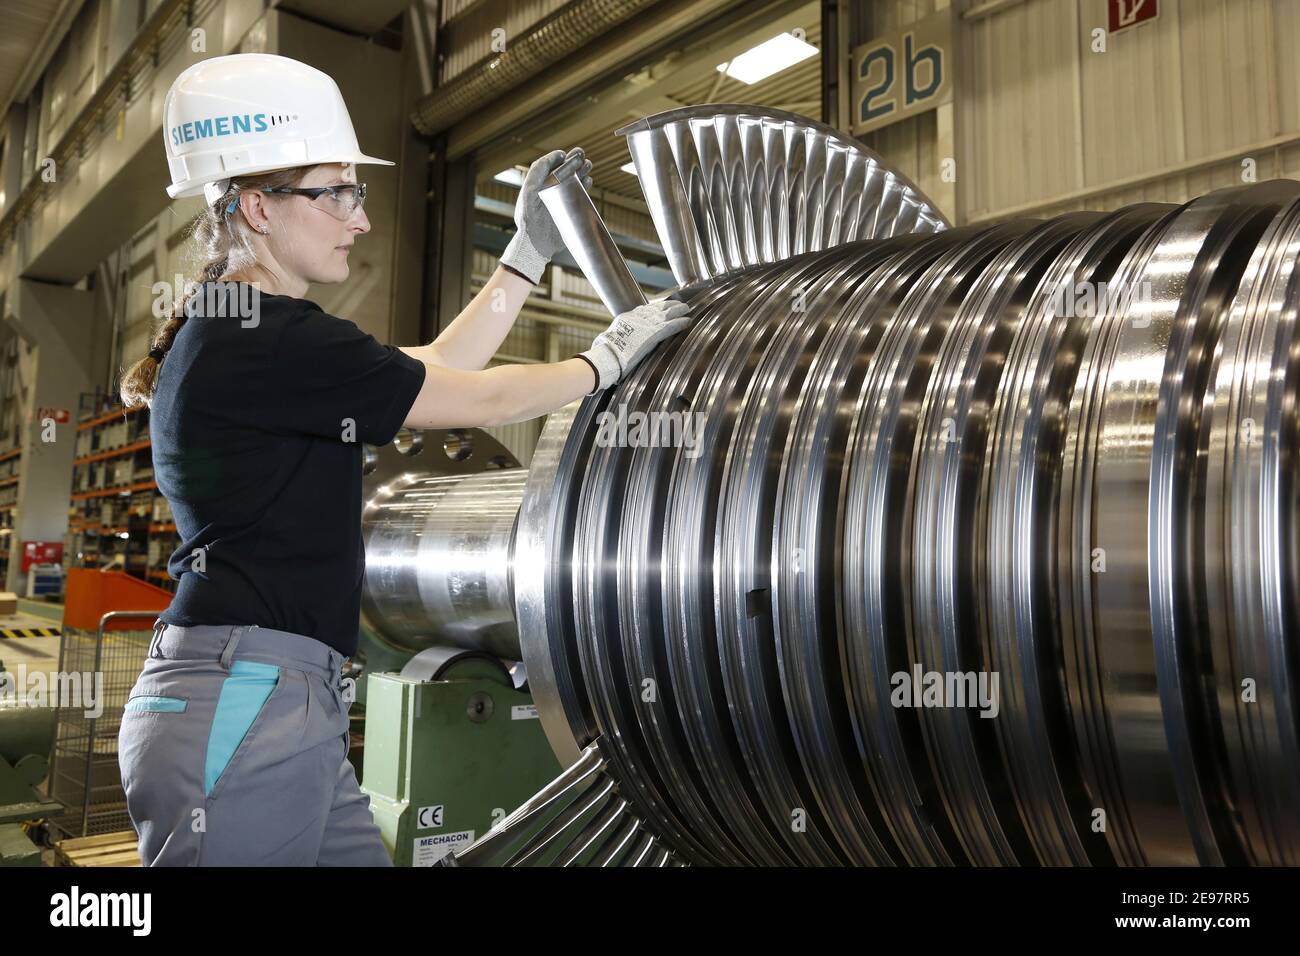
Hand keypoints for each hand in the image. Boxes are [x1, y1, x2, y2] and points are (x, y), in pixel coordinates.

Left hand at [501, 147, 591, 283]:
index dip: (555, 158)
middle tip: (580, 153)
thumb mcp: (528, 195)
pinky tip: (588, 180)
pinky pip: (580, 195)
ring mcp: (561, 200)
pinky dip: (585, 186)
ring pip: (573, 181)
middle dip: (572, 161)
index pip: (547, 166)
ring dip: (581, 171)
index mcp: (537, 185)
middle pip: (562, 170)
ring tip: (587, 164)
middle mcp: (549, 190)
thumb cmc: (528, 221)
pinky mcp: (570, 210)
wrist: (536, 245)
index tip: (563, 154)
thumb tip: (550, 159)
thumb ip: (535, 176)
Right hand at [579, 298, 692, 391]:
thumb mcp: (609, 340)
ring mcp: (645, 325)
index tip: (661, 305)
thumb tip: (614, 343)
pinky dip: (679, 323)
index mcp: (625, 318)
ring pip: (665, 314)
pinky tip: (687, 321)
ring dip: (677, 311)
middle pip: (656, 308)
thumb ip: (618, 338)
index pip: (643, 309)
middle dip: (668, 305)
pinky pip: (669, 326)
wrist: (607, 356)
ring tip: (686, 309)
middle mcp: (636, 318)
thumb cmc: (605, 353)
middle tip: (678, 303)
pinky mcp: (652, 335)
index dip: (654, 307)